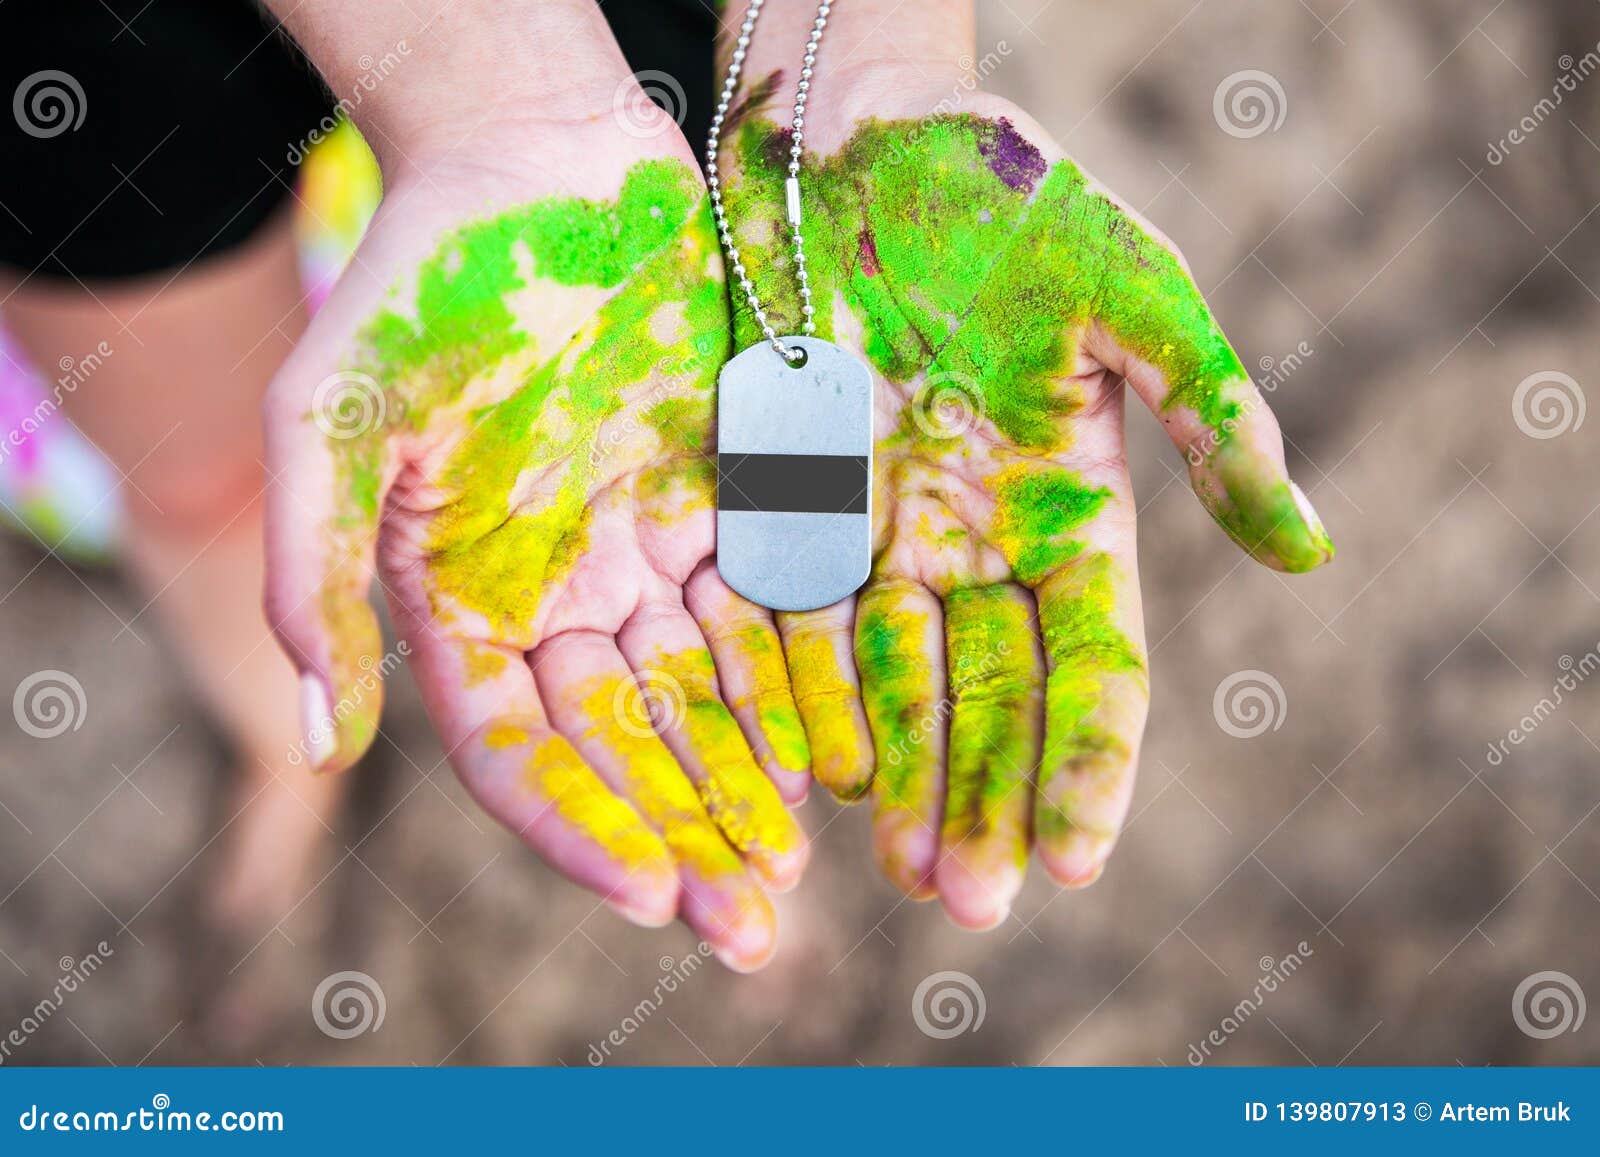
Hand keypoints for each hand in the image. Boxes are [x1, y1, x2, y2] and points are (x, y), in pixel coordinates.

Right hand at [263, 106, 810, 970]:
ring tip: (796, 867)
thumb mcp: (334, 414)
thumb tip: (312, 735)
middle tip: (751, 932)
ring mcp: (646, 550)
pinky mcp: (727, 495)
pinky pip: (772, 607)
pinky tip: (842, 750)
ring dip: (748, 781)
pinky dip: (803, 680)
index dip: (577, 828)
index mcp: (461, 598)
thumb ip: (315, 569)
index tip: (650, 895)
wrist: (535, 154)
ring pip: (706, 694)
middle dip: (683, 836)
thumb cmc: (419, 269)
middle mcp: (558, 592)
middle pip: (624, 745)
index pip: (518, 750)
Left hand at [715, 77, 1331, 927]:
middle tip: (969, 903)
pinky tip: (807, 773)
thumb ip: (1211, 414)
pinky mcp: (790, 508)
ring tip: (897, 871)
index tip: (1072, 857)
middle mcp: (979, 548)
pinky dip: (804, 697)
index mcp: (1072, 515)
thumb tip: (1307, 549)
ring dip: (900, 778)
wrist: (868, 148)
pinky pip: (795, 623)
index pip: (1094, 670)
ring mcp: (882, 536)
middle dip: (984, 801)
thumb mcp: (1132, 298)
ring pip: (896, 683)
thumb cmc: (1018, 207)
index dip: (1087, 765)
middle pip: (991, 701)